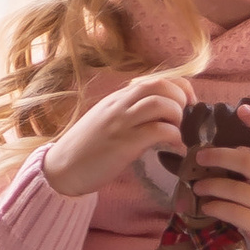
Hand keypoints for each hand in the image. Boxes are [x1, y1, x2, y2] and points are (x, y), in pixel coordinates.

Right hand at [43, 69, 193, 199]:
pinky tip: (177, 148)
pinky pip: (157, 131)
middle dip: (182, 98)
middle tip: (188, 119)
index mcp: (118, 98)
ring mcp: (121, 122)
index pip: (156, 80)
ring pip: (161, 104)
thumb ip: (128, 113)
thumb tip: (158, 115)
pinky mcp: (123, 143)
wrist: (61, 169)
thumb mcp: (106, 121)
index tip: (188, 103)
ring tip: (180, 133)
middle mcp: (120, 105)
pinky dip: (174, 137)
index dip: (179, 88)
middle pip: (161, 85)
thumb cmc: (85, 149)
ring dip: (178, 116)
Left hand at [187, 103, 249, 249]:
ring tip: (197, 185)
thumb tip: (225, 159)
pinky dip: (214, 207)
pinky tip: (206, 206)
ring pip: (235, 188)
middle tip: (200, 155)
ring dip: (210, 185)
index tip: (241, 109)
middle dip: (219, 155)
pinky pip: (232, 212)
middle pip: (247, 162)